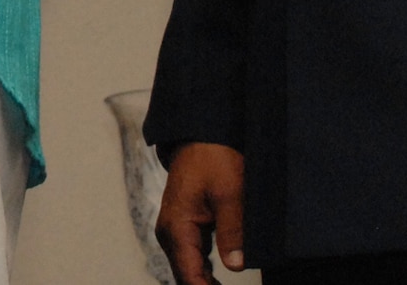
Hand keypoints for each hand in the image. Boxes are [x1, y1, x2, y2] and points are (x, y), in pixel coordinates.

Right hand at [156, 141, 245, 283]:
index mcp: (177, 227)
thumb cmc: (213, 158)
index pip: (189, 276)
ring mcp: (175, 230)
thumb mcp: (229, 193)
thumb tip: (236, 265)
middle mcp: (170, 233)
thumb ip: (232, 231)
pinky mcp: (183, 227)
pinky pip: (190, 257)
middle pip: (185, 276)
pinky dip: (202, 271)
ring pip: (187, 268)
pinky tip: (216, 281)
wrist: (201, 135)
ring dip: (203, 282)